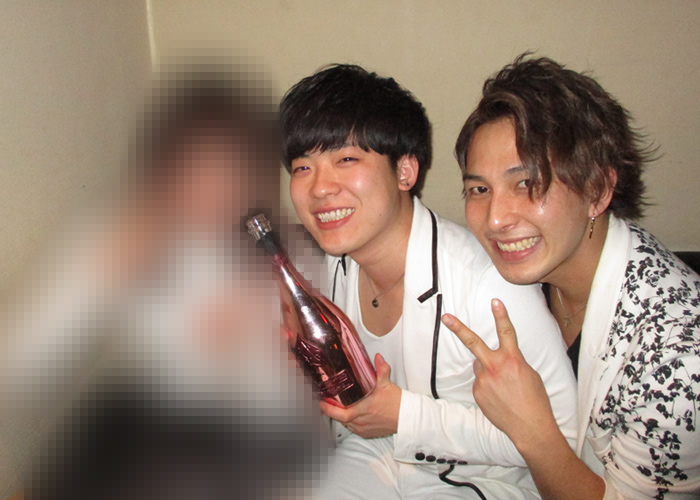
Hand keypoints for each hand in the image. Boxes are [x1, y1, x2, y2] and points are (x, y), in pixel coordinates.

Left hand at [320, 353, 400, 438]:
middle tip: (326, 401)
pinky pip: (353, 429)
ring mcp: (364, 429)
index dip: (329, 409)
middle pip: (340, 419)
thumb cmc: (397, 403)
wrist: (407, 418)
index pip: (341, 414)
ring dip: (341, 416)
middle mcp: (362, 421)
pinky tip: (349, 414)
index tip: (322, 402)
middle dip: (332, 411)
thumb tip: (378, 357)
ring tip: (336, 406)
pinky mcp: (367, 434)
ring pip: (346, 424)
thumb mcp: (387, 384)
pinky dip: (349, 422)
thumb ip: (382, 370)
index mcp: (365, 408)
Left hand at [441, 299, 557, 450]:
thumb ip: (511, 361)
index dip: (501, 315)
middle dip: (458, 328)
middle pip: (473, 342)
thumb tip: (499, 358)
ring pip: (480, 366)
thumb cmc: (535, 399)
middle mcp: (495, 367)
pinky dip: (488, 386)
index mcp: (512, 359)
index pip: (506, 331)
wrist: (529, 427)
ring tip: (504, 387)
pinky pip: (480, 382)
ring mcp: (483, 380)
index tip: (495, 300)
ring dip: (488, 370)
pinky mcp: (477, 392)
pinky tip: (499, 397)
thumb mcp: (529, 373)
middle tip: (445, 317)